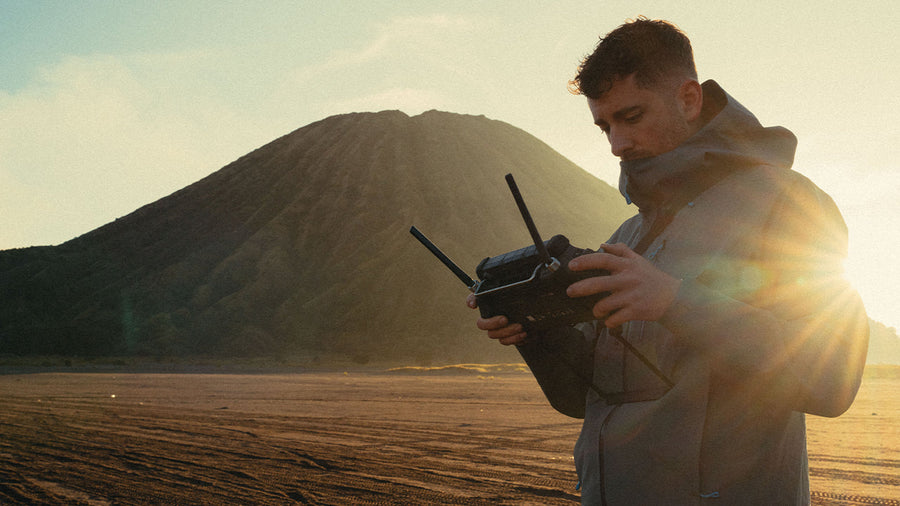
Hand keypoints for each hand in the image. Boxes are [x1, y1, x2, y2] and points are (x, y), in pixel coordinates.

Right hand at [466, 293, 527, 345]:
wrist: (536, 314)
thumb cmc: (521, 300)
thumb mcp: (514, 291)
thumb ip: (500, 289)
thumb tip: (479, 299)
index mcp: (488, 304)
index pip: (472, 299)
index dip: (471, 301)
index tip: (475, 305)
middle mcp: (489, 317)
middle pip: (482, 324)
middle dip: (493, 323)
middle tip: (505, 319)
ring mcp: (497, 329)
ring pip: (494, 335)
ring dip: (507, 332)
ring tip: (520, 327)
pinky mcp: (506, 337)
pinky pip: (505, 342)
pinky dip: (514, 339)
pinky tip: (524, 334)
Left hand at [566, 242, 680, 327]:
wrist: (674, 296)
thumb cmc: (652, 277)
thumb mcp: (638, 260)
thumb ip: (621, 250)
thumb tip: (602, 245)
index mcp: (627, 265)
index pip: (603, 259)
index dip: (586, 261)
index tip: (571, 265)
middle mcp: (628, 279)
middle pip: (600, 283)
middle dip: (581, 288)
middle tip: (570, 291)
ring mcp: (632, 296)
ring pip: (605, 304)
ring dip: (597, 310)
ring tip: (597, 312)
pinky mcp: (636, 310)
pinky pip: (616, 318)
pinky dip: (609, 322)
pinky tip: (609, 321)